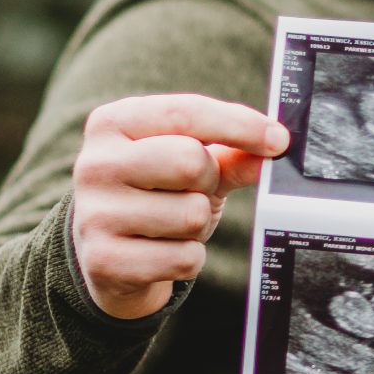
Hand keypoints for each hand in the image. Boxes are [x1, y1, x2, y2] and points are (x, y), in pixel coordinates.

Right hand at [71, 94, 289, 319]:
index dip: (239, 125)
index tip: (279, 140)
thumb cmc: (155, 197)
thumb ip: (231, 153)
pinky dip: (189, 259)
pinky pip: (184, 258)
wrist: (109, 260)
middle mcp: (94, 164)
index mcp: (111, 124)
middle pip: (189, 161)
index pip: (184, 112)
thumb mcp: (189, 166)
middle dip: (208, 180)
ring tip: (173, 226)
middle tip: (194, 191)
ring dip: (198, 225)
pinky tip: (162, 254)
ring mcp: (94, 214)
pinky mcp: (104, 261)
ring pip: (191, 214)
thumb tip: (275, 146)